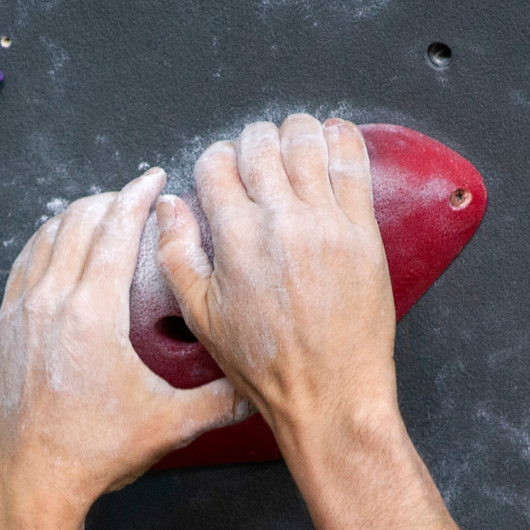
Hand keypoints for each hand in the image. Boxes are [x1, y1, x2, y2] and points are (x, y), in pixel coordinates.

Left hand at [0, 168, 246, 521]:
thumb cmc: (96, 453)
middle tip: (136, 197)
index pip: (116, 230)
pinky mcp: (4, 328)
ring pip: (46, 237)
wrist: (33, 481)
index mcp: (92, 312)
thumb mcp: (170, 425)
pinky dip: (45, 242)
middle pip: (80, 222)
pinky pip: (23, 264)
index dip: (137, 196)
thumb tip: (263, 388)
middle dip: (110, 200)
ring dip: (76, 216)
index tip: (153, 178)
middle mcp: (51, 301)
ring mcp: (21, 312)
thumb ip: (221, 400)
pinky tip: (58, 246)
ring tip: (101, 213)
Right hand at [154, 115, 398, 449]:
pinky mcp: (362, 231)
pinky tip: (333, 139)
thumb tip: (167, 205)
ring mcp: (325, 223)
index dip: (215, 163)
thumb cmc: (266, 366)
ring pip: (306, 141)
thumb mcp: (201, 316)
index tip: (223, 175)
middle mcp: (279, 221)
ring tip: (294, 144)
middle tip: (259, 159)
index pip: (216, 163)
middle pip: (260, 142)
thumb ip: (177, 253)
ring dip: (295, 133)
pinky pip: (353, 163)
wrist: (329, 396)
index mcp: (234, 238)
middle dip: (253, 142)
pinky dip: (340, 140)